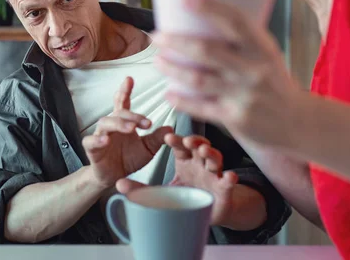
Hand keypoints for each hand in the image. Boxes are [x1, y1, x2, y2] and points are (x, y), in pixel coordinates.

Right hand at [83, 77, 172, 188]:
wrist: (115, 178)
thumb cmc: (129, 159)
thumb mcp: (148, 149)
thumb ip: (157, 138)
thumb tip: (170, 127)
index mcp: (123, 122)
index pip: (122, 102)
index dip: (124, 90)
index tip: (129, 79)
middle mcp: (110, 126)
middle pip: (117, 112)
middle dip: (132, 115)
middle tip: (146, 123)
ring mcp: (100, 136)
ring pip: (105, 123)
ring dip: (118, 124)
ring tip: (130, 129)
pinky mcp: (92, 150)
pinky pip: (90, 141)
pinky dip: (97, 139)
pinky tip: (105, 140)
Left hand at [117, 134, 237, 226]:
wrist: (208, 212)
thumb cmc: (185, 196)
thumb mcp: (161, 192)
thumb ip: (141, 188)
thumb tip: (119, 184)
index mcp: (185, 159)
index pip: (180, 145)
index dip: (176, 141)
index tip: (168, 137)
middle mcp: (200, 163)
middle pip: (198, 147)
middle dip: (194, 142)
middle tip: (188, 141)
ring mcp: (213, 174)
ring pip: (215, 159)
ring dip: (211, 154)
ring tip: (204, 152)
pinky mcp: (224, 189)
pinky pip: (228, 183)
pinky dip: (230, 179)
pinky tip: (229, 177)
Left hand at [152, 0, 302, 147]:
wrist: (298, 122)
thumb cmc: (274, 82)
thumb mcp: (267, 54)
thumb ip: (240, 39)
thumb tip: (201, 17)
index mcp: (262, 48)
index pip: (236, 21)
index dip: (210, 7)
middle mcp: (254, 69)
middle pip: (207, 51)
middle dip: (175, 41)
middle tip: (156, 35)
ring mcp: (244, 95)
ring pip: (198, 79)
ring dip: (172, 69)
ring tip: (157, 61)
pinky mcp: (235, 118)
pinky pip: (201, 108)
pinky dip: (181, 101)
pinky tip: (168, 93)